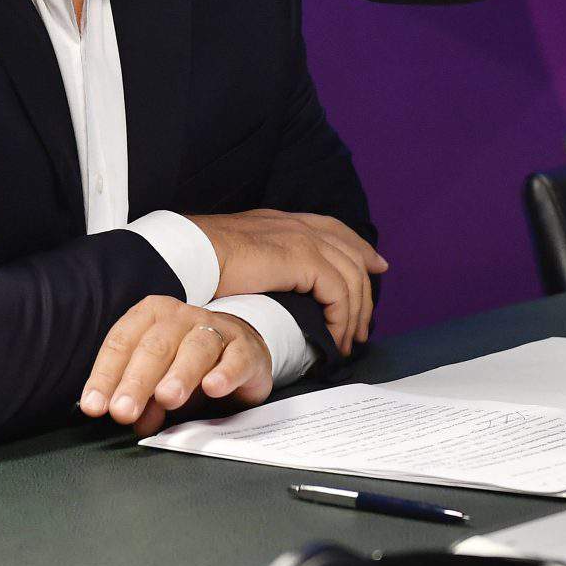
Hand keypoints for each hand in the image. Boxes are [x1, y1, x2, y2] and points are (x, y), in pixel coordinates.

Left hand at [77, 296, 272, 436]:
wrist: (239, 350)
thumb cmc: (188, 364)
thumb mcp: (159, 381)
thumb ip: (144, 400)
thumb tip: (136, 421)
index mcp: (149, 316)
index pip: (121, 343)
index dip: (105, 376)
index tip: (95, 407)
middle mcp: (180, 317)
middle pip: (155, 347)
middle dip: (136, 382)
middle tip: (123, 411)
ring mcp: (216, 329)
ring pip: (195, 348)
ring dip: (179, 375)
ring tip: (166, 398)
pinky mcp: (245, 348)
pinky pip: (235, 359)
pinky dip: (224, 373)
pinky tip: (213, 388)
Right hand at [187, 210, 386, 355]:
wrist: (189, 255)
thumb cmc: (199, 263)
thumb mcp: (234, 259)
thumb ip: (256, 265)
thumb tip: (267, 285)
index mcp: (279, 222)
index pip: (331, 229)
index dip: (358, 247)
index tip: (377, 265)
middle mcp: (294, 225)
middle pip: (350, 252)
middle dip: (366, 288)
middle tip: (364, 325)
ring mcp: (300, 239)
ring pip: (350, 276)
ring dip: (354, 314)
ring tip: (347, 344)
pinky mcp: (302, 258)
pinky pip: (338, 292)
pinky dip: (341, 319)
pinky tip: (335, 340)